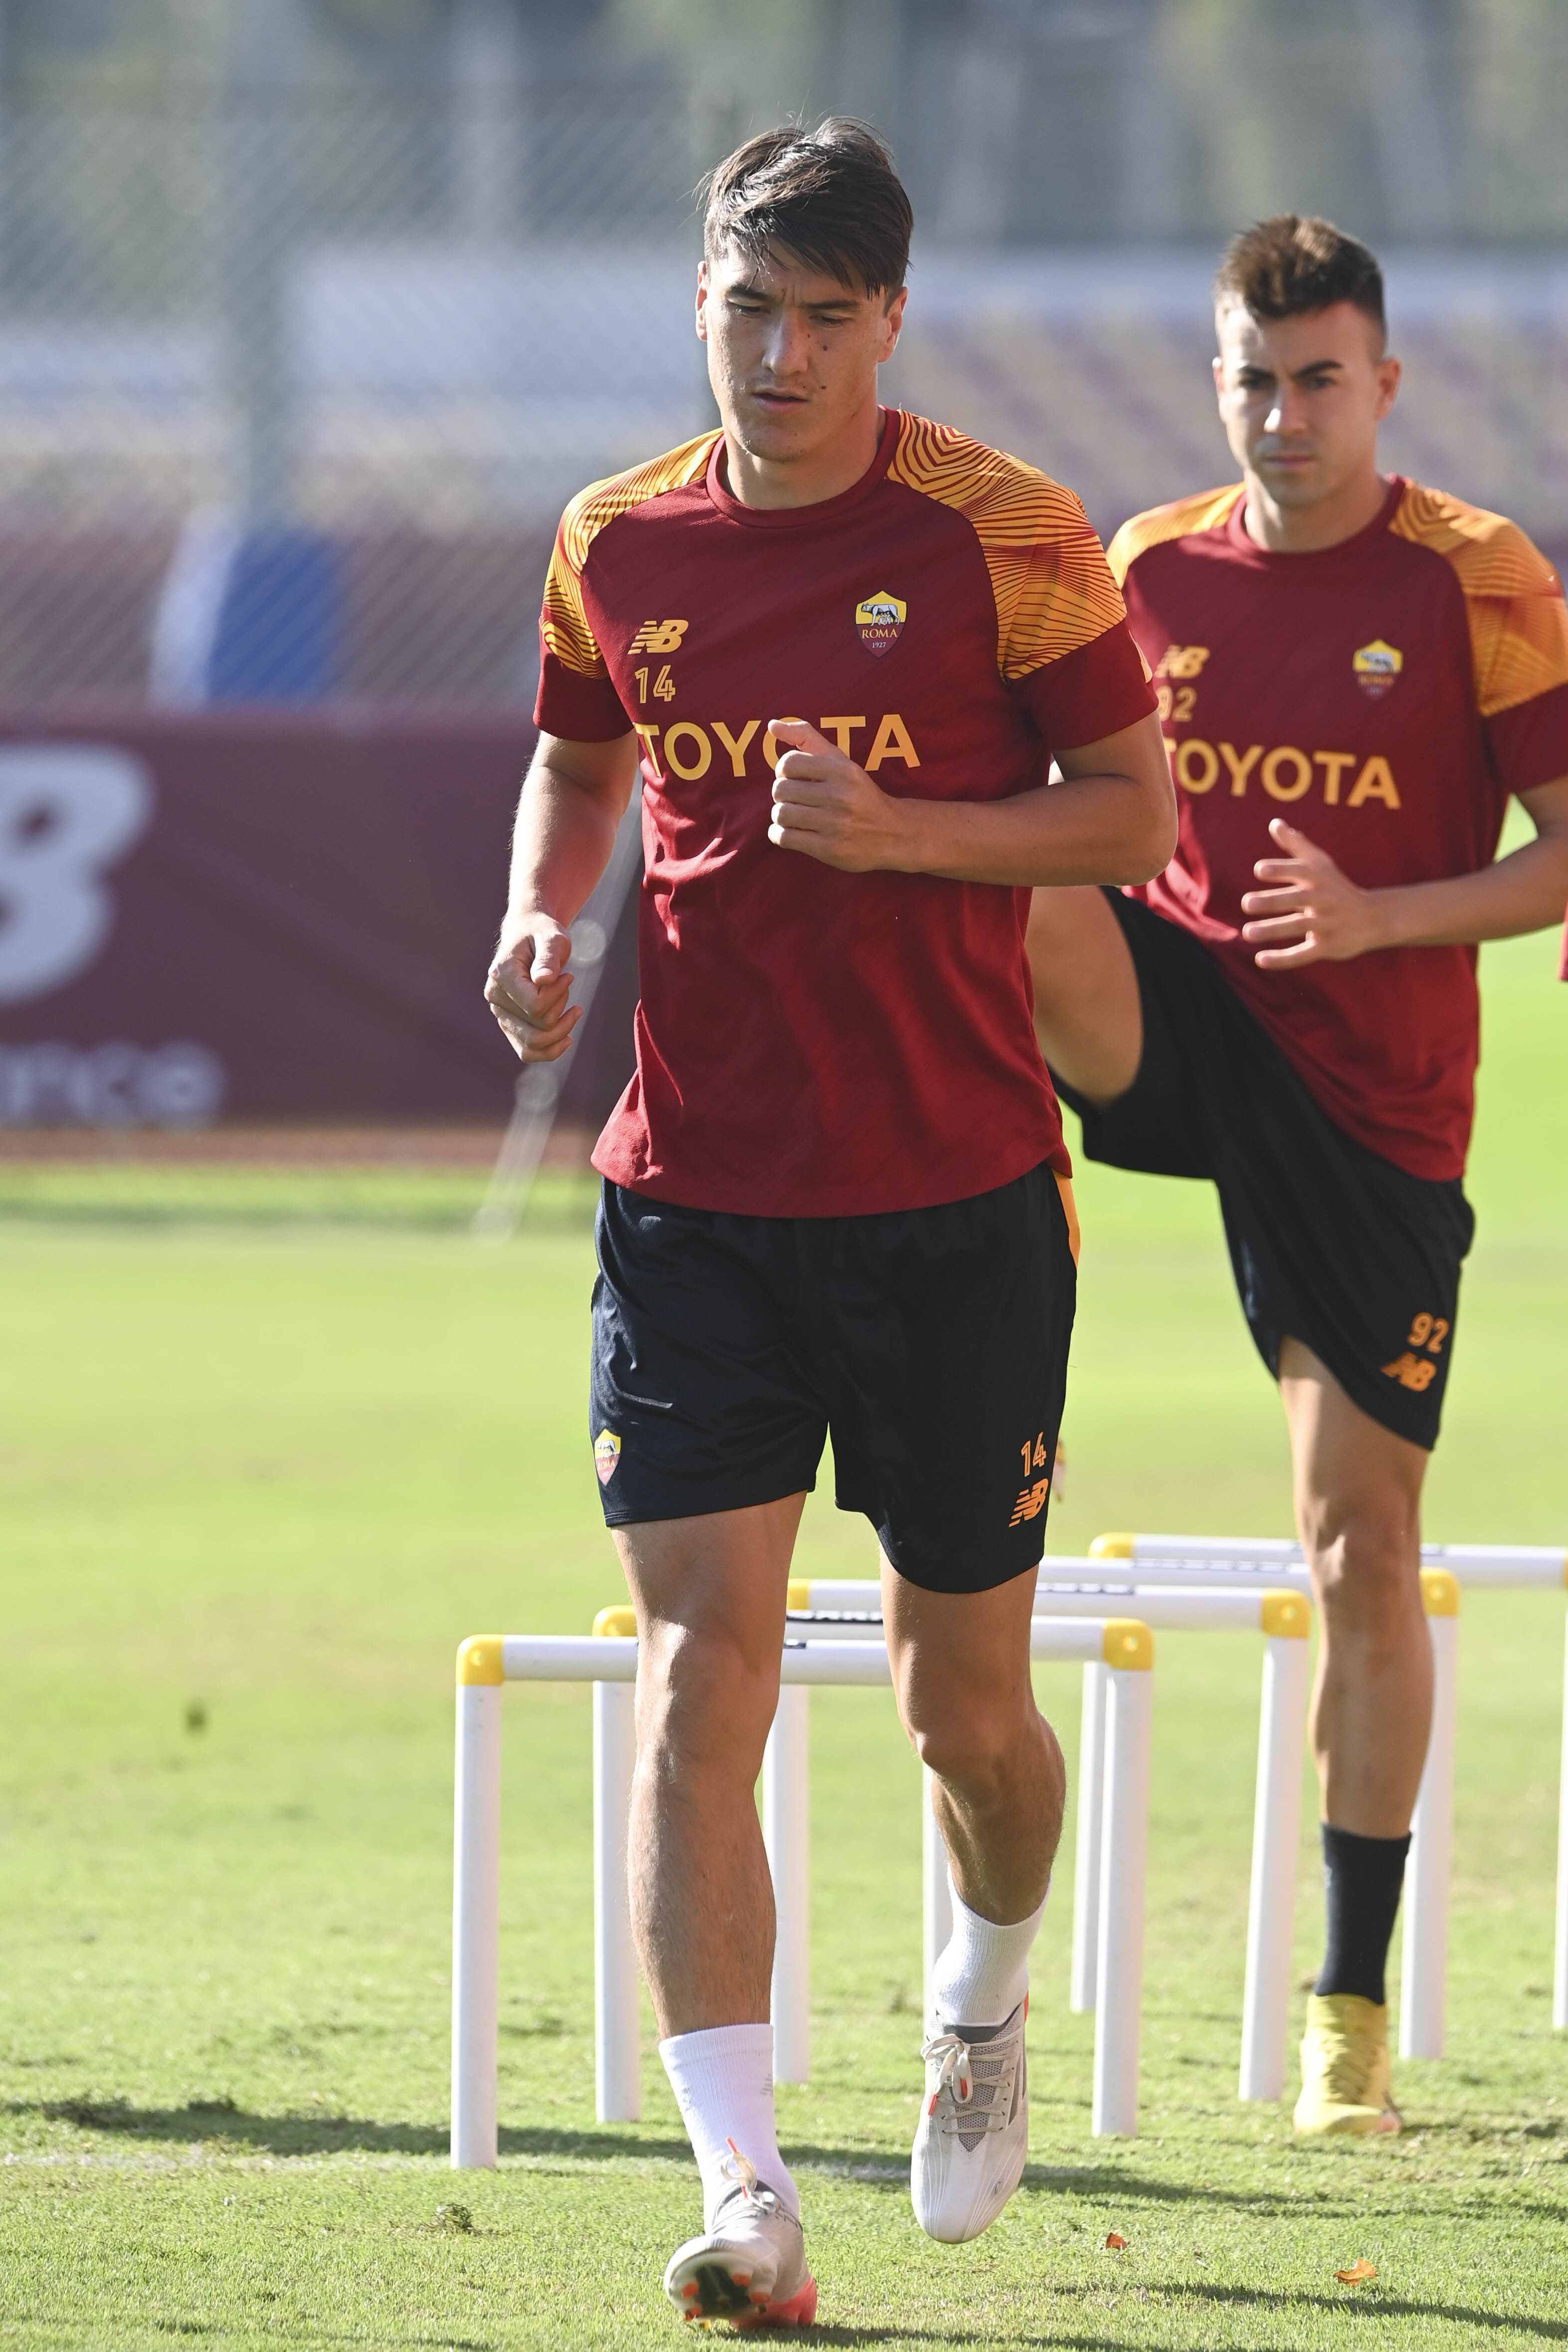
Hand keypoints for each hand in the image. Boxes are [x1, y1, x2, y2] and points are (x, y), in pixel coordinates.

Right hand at [484, 911, 579, 1060]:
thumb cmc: (542, 933)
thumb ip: (548, 957)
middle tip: (567, 985)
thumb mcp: (552, 937)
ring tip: (573, 1010)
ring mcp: (500, 1013)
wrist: (529, 934)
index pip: (534, 1006)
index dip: (558, 996)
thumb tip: (543, 980)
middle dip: (561, 1013)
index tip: (568, 976)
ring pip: (531, 1046)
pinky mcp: (509, 1023)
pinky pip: (527, 1051)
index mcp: (501, 975)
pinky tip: (567, 1037)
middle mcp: (495, 998)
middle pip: (536, 1029)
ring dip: (560, 1031)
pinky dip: (550, 1050)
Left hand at [767, 719, 911, 872]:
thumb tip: (772, 725)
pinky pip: (784, 838)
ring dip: (780, 815)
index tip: (794, 778)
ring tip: (792, 815)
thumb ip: (807, 737)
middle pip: (780, 790)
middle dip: (781, 794)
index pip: (788, 763)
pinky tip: (789, 831)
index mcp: (842, 770)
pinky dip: (777, 834)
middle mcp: (840, 796)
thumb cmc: (858, 793)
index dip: (783, 771)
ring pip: (780, 814)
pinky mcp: (829, 849)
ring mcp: (835, 824)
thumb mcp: (840, 760)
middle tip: (793, 799)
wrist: (893, 833)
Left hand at [1240, 819, 1389, 967]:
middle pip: (1299, 899)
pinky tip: (1260, 960)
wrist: (1374, 919)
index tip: (1259, 870)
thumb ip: (1296, 844)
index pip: (1301, 870)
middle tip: (1246, 903)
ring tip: (1247, 932)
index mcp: (1321, 878)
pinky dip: (1284, 959)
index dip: (1281, 869)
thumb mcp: (1321, 864)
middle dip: (1273, 901)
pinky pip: (1304, 954)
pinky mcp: (1328, 947)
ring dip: (1273, 930)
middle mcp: (1325, 900)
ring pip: (1299, 926)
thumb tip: (1275, 823)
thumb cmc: (1337, 888)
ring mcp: (1328, 924)